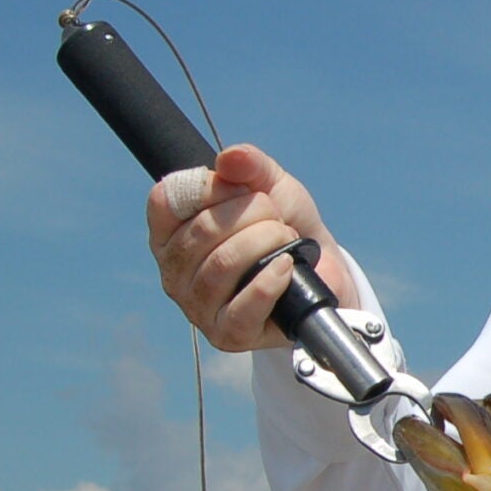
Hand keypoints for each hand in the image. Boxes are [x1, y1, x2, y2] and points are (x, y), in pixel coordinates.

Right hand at [146, 144, 358, 352]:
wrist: (323, 270)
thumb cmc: (284, 226)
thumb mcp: (271, 186)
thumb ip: (250, 166)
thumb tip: (231, 157)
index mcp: (170, 232)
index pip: (166, 200)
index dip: (210, 186)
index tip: (242, 189)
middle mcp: (174, 271)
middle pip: (201, 231)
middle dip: (252, 214)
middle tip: (277, 218)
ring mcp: (198, 306)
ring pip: (221, 265)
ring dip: (265, 243)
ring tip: (286, 240)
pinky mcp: (228, 334)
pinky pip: (242, 308)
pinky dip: (269, 282)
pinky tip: (286, 267)